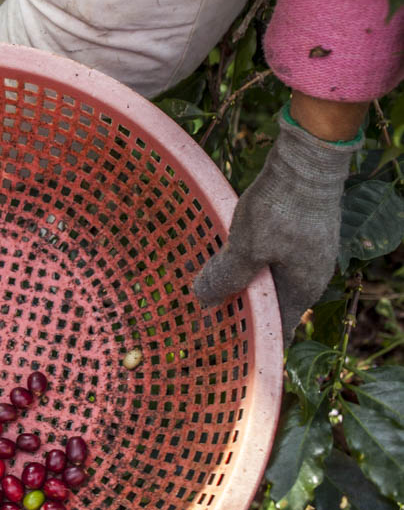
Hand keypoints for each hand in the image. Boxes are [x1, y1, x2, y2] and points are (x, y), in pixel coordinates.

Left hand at [193, 95, 365, 344]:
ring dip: (239, 285)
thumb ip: (227, 276)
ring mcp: (304, 253)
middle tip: (202, 318)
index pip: (278, 330)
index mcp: (302, 289)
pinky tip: (223, 258)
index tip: (221, 348)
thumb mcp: (247, 246)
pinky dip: (245, 263)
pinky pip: (268, 258)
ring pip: (267, 280)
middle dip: (240, 312)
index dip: (252, 341)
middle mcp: (307, 276)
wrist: (307, 160)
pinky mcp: (297, 233)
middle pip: (271, 305)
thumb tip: (203, 302)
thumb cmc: (281, 207)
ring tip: (205, 289)